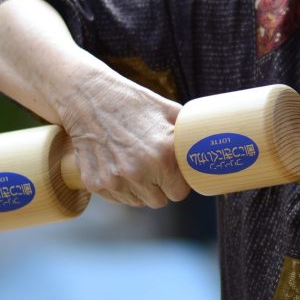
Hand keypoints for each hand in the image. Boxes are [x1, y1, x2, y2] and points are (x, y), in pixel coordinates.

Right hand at [58, 69, 191, 208]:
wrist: (90, 97)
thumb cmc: (134, 102)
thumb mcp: (170, 112)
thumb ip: (189, 134)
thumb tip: (209, 146)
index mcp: (163, 156)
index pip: (179, 193)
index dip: (179, 183)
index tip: (175, 173)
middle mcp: (139, 173)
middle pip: (159, 201)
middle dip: (161, 187)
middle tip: (156, 167)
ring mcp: (114, 180)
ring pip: (138, 202)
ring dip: (141, 189)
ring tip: (136, 163)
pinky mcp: (95, 183)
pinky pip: (117, 198)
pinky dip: (121, 187)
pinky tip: (119, 164)